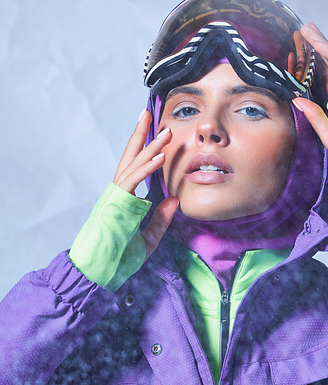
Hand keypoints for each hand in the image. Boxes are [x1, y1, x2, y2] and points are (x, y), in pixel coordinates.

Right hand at [114, 109, 177, 258]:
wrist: (96, 272)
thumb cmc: (118, 259)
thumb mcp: (148, 239)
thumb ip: (160, 220)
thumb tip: (174, 200)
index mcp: (124, 199)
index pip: (135, 168)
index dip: (145, 151)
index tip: (155, 135)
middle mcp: (117, 193)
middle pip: (130, 157)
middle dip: (140, 134)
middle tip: (148, 113)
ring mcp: (115, 198)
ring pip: (132, 165)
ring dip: (149, 147)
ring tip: (164, 132)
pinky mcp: (115, 204)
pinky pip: (133, 181)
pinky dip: (147, 168)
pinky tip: (159, 158)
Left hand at [293, 23, 327, 162]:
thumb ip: (315, 118)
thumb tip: (297, 101)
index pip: (320, 81)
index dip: (308, 69)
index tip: (296, 57)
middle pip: (325, 66)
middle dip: (313, 49)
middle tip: (300, 33)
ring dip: (318, 44)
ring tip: (304, 30)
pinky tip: (315, 41)